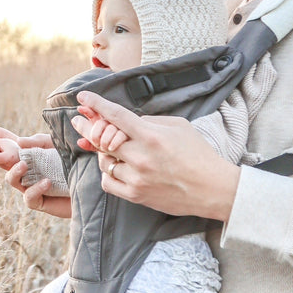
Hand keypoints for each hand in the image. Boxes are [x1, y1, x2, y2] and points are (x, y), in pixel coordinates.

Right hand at [0, 119, 68, 217]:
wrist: (94, 185)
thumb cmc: (76, 162)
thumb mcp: (59, 144)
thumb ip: (39, 141)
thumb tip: (19, 142)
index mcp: (27, 151)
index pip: (3, 139)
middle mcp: (25, 168)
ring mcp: (29, 185)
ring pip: (11, 178)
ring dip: (14, 170)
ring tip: (24, 164)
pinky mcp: (39, 201)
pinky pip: (29, 196)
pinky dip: (35, 188)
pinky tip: (46, 181)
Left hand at [71, 92, 239, 221]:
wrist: (213, 189)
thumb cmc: (198, 154)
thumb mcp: (178, 126)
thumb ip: (149, 121)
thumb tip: (125, 120)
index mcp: (152, 136)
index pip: (116, 115)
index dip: (96, 104)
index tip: (83, 97)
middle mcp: (141, 157)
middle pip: (102, 139)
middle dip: (88, 128)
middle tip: (79, 122)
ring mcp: (137, 178)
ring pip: (104, 161)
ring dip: (104, 153)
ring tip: (114, 149)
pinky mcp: (136, 195)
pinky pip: (108, 182)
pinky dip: (108, 173)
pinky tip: (116, 167)